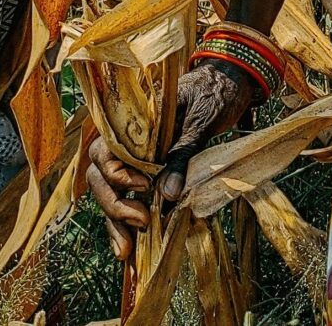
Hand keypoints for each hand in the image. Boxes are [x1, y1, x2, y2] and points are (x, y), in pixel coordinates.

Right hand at [80, 60, 259, 256]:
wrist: (231, 83)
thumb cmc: (213, 93)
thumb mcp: (200, 119)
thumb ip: (182, 154)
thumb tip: (168, 195)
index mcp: (135, 118)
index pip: (105, 148)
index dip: (118, 172)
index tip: (144, 186)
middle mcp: (128, 138)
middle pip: (100, 173)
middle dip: (114, 203)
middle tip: (141, 221)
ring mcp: (136, 156)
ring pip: (110, 190)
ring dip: (115, 220)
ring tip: (125, 250)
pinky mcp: (148, 171)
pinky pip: (129, 196)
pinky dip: (126, 221)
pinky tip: (128, 246)